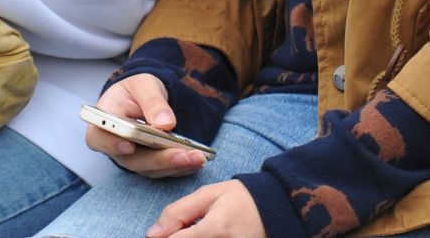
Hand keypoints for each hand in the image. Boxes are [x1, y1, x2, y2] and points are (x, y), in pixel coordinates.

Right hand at [86, 74, 208, 177]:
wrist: (146, 97)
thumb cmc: (137, 89)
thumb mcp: (144, 85)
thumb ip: (152, 101)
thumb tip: (165, 124)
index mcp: (103, 122)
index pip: (98, 138)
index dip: (111, 144)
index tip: (129, 146)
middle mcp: (115, 146)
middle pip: (131, 160)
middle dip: (159, 159)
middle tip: (183, 154)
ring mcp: (133, 158)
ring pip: (150, 169)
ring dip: (175, 166)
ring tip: (198, 157)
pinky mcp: (150, 165)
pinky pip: (164, 171)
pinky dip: (181, 167)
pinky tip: (197, 160)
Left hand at [149, 180, 263, 237]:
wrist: (277, 209)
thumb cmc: (242, 199)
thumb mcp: (209, 195)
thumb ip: (179, 212)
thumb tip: (152, 234)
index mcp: (215, 230)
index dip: (163, 237)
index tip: (161, 233)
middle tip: (188, 229)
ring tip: (199, 230)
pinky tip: (205, 236)